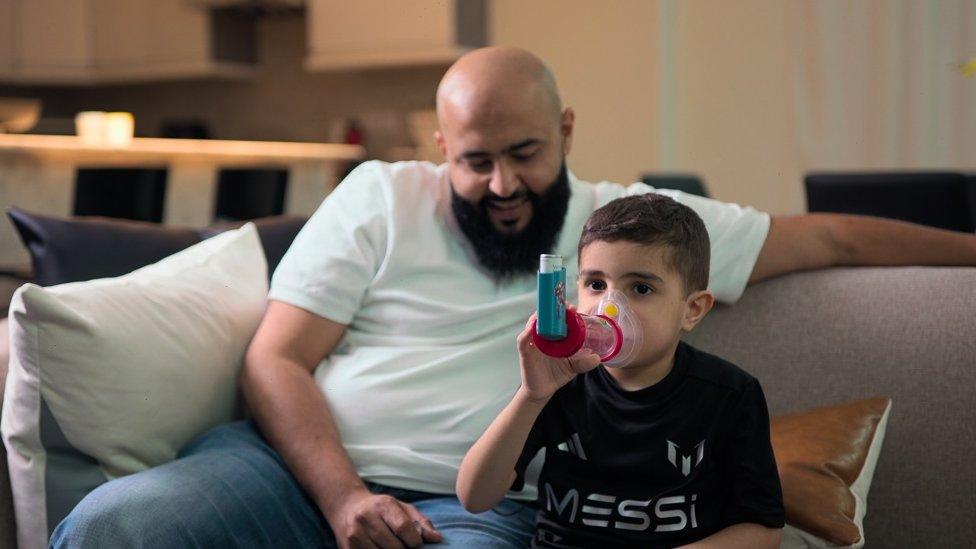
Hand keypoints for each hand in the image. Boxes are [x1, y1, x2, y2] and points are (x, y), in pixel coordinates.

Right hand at [326, 488, 442, 547]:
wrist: (347, 507)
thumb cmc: (380, 509)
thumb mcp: (401, 508)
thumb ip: (421, 522)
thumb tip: (437, 539)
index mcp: (383, 505)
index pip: (403, 528)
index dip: (415, 541)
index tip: (416, 543)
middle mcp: (366, 518)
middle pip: (394, 546)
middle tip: (403, 546)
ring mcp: (354, 534)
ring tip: (391, 546)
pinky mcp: (347, 547)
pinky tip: (380, 548)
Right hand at [517, 313, 600, 401]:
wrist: (542, 391)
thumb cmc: (556, 375)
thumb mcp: (573, 367)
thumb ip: (584, 362)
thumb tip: (597, 358)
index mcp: (554, 337)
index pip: (557, 320)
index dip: (563, 312)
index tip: (571, 307)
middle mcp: (542, 337)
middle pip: (544, 319)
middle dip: (550, 311)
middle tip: (560, 306)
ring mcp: (532, 343)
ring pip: (532, 325)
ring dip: (538, 317)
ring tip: (545, 313)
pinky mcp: (525, 353)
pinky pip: (523, 341)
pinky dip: (526, 333)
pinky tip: (531, 329)